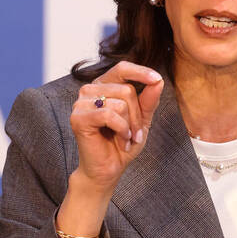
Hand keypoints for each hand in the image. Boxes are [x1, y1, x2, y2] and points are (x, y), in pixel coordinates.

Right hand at [68, 61, 164, 195]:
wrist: (108, 169)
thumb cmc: (122, 143)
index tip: (157, 79)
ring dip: (130, 125)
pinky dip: (121, 129)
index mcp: (103, 86)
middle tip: (135, 133)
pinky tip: (120, 140)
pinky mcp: (78, 117)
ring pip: (120, 103)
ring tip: (126, 138)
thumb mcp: (142, 119)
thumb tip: (158, 80)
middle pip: (126, 90)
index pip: (122, 68)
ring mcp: (81, 103)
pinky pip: (109, 115)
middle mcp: (90, 90)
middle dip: (137, 115)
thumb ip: (149, 99)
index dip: (140, 72)